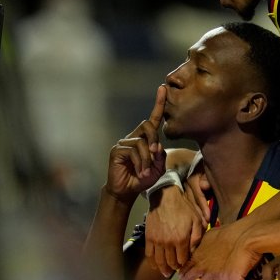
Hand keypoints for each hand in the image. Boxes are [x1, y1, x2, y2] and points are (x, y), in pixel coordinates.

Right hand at [104, 86, 166, 203]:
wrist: (126, 191)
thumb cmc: (142, 178)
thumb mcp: (158, 168)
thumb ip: (161, 156)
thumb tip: (157, 147)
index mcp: (145, 139)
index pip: (153, 119)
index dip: (158, 104)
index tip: (163, 88)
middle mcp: (134, 137)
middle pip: (148, 125)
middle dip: (155, 138)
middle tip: (156, 153)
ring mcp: (124, 143)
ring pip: (141, 143)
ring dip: (147, 159)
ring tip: (146, 172)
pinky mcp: (117, 150)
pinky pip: (133, 151)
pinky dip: (140, 163)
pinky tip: (140, 172)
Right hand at [144, 170, 208, 275]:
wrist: (165, 197)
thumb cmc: (184, 208)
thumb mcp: (196, 220)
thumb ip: (197, 237)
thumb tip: (194, 251)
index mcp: (181, 240)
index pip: (183, 260)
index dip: (184, 264)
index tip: (185, 265)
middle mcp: (168, 243)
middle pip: (171, 263)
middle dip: (175, 268)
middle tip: (177, 269)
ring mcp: (157, 241)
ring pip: (159, 262)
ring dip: (163, 269)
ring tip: (167, 272)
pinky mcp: (148, 238)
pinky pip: (149, 255)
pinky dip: (152, 263)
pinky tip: (156, 265)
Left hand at [173, 224, 262, 279]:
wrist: (244, 235)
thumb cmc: (229, 232)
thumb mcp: (209, 234)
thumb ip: (203, 240)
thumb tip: (200, 241)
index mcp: (201, 258)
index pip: (189, 270)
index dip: (184, 278)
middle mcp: (207, 269)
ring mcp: (219, 276)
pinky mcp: (232, 279)